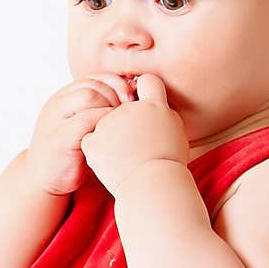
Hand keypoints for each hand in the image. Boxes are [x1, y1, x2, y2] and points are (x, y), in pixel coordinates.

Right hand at [25, 72, 136, 195]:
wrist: (43, 180)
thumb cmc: (71, 154)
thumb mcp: (84, 127)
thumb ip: (99, 111)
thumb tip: (134, 100)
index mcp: (65, 97)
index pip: (97, 78)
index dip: (119, 85)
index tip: (134, 101)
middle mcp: (58, 103)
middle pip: (95, 84)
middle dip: (118, 96)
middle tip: (132, 115)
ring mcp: (56, 118)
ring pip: (89, 96)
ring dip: (111, 108)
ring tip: (122, 126)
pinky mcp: (59, 137)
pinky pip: (86, 119)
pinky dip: (104, 124)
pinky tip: (113, 138)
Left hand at [79, 74, 189, 196]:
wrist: (152, 185)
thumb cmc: (169, 164)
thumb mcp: (177, 132)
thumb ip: (164, 114)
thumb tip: (157, 106)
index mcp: (154, 105)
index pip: (148, 82)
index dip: (145, 89)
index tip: (144, 101)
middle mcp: (129, 108)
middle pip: (123, 108)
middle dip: (126, 123)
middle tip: (137, 147)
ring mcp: (109, 123)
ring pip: (106, 124)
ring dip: (112, 138)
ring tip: (125, 159)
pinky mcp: (93, 140)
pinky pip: (91, 140)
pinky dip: (97, 151)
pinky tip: (110, 163)